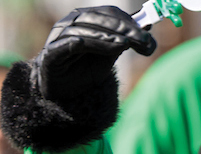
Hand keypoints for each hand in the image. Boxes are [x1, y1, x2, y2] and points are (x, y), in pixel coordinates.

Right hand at [32, 6, 155, 100]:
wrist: (63, 93)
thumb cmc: (85, 69)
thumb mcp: (110, 54)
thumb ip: (124, 39)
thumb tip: (147, 26)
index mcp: (85, 18)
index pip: (109, 13)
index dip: (130, 22)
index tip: (148, 36)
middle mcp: (71, 23)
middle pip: (98, 18)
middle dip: (124, 29)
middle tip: (144, 41)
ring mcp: (59, 36)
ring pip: (85, 30)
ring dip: (108, 36)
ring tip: (126, 45)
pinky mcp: (51, 53)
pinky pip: (69, 44)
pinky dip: (85, 42)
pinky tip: (104, 47)